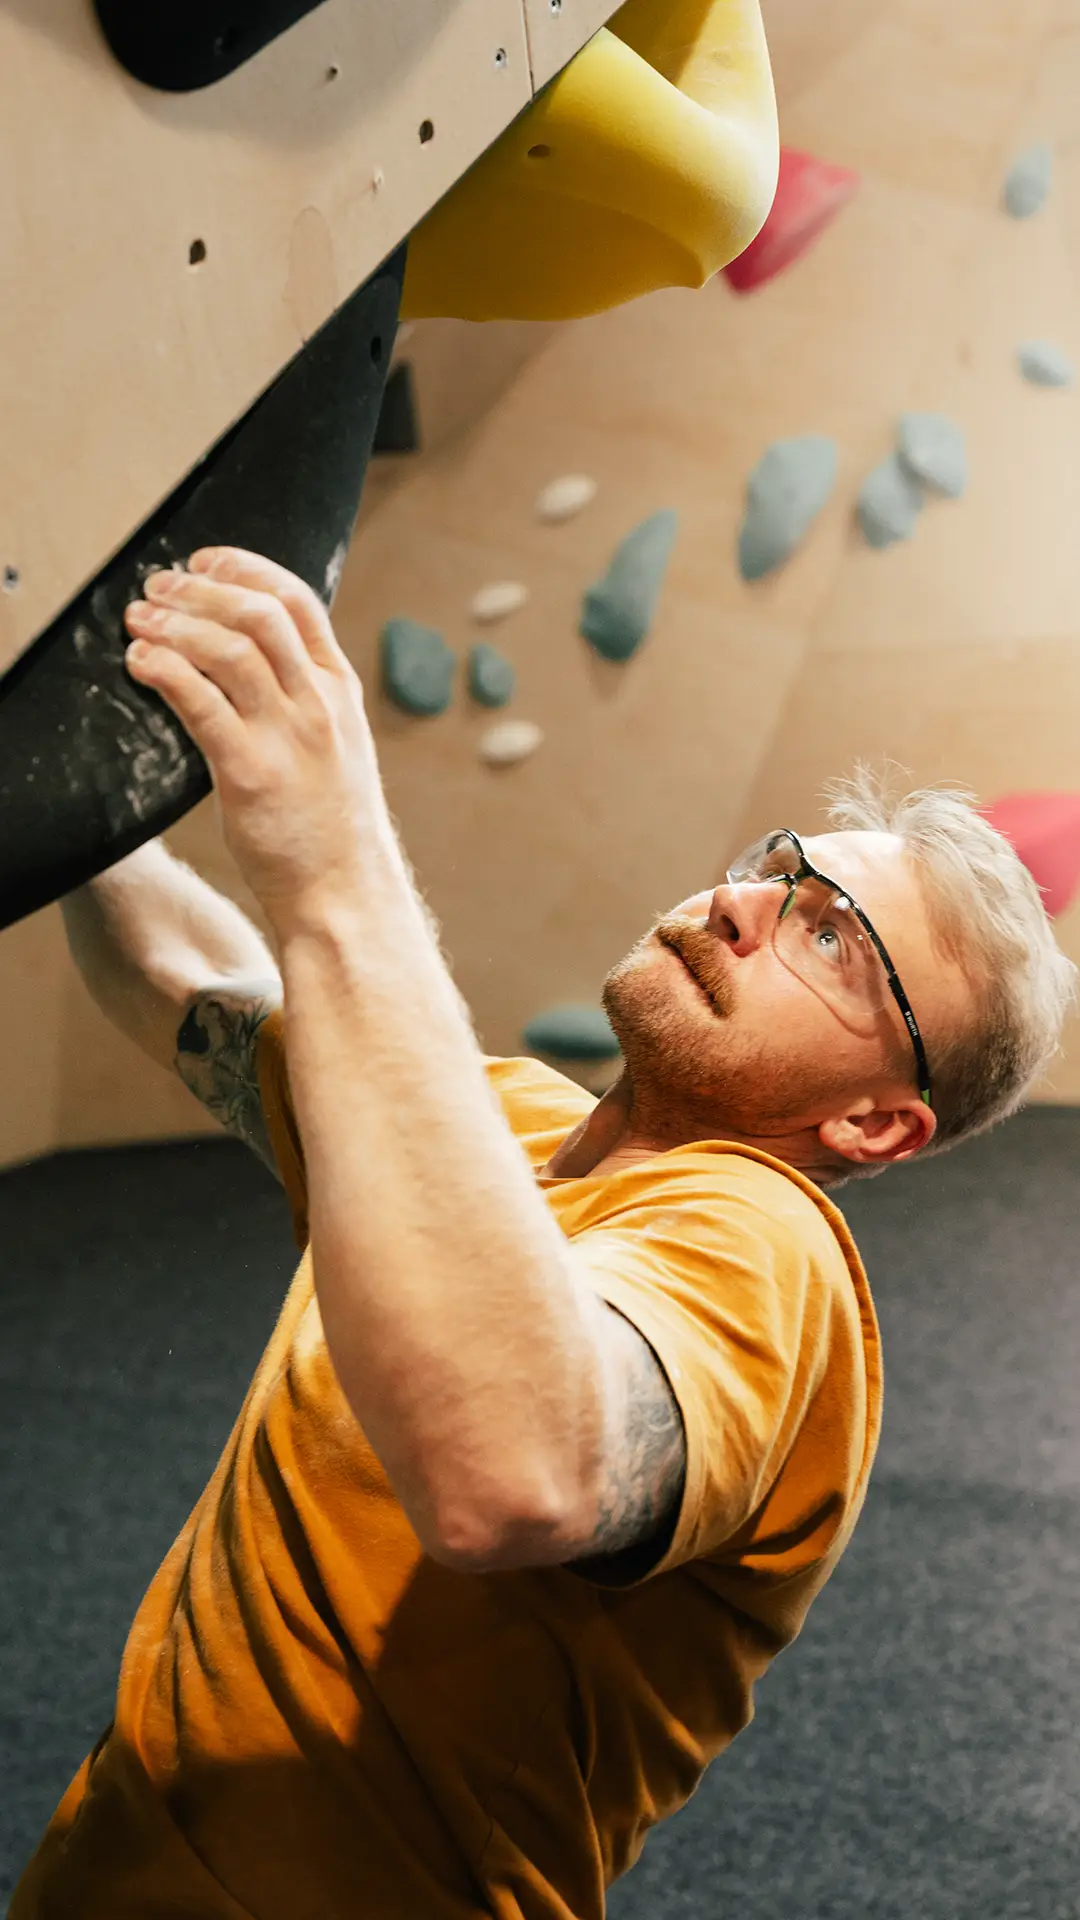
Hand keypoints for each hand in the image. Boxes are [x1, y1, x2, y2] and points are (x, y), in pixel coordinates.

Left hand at [124, 548, 389, 934]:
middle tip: (157, 587)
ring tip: (138, 621)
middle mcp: (319, 705)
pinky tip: (141, 664)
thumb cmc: (331, 827)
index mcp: (340, 691)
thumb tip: (248, 659)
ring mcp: (289, 738)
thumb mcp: (337, 746)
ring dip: (173, 624)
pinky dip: (164, 671)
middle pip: (258, 614)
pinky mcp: (251, 773)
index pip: (297, 601)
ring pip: (228, 650)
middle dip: (199, 589)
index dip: (244, 569)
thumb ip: (304, 700)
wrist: (345, 893)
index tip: (204, 563)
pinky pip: (200, 704)